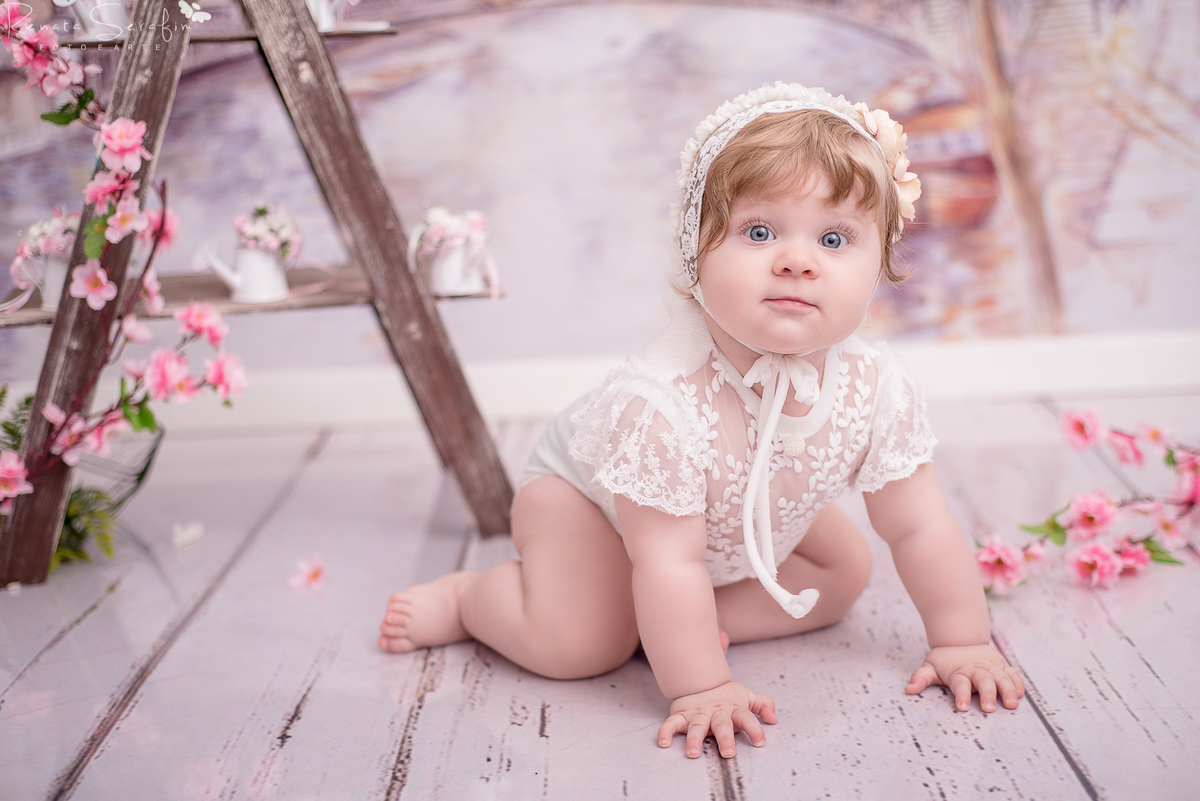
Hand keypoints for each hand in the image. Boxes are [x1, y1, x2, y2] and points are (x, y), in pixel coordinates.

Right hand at [658, 681, 777, 758]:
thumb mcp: (746, 697)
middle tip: (728, 753)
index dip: (754, 729)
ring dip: (694, 740)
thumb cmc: (726, 696)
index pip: (746, 718)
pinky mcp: (682, 715)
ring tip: (693, 753)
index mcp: (733, 709)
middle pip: (721, 725)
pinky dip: (666, 731)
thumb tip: (774, 718)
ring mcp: (698, 714)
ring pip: (696, 727)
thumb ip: (763, 705)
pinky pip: (672, 723)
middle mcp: (715, 713)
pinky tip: (664, 742)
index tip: (760, 742)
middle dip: (725, 739)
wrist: (699, 679)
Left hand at [906, 644, 1024, 711]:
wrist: (961, 637)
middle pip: (983, 682)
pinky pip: (1011, 674)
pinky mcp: (1001, 666)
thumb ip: (921, 678)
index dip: (960, 695)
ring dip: (1007, 690)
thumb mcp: (930, 667)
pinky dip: (1017, 682)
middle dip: (987, 695)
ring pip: (1001, 678)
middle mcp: (976, 669)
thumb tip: (908, 689)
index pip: (959, 685)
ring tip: (1011, 704)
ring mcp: (990, 667)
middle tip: (988, 708)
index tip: (961, 707)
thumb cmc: (945, 660)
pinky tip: (1020, 693)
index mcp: (958, 672)